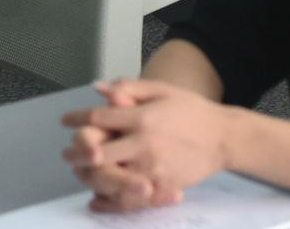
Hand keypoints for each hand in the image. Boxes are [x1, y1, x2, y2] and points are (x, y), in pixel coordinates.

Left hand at [62, 80, 229, 212]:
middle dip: (76, 152)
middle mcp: (143, 143)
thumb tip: (98, 88)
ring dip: (89, 175)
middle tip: (67, 152)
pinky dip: (109, 200)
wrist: (223, 137)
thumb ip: (129, 88)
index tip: (66, 120)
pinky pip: (128, 198)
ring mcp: (152, 167)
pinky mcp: (160, 186)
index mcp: (142, 117)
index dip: (78, 119)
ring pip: (108, 177)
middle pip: (96, 151)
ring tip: (80, 170)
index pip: (99, 118)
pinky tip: (97, 197)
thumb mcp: (162, 91)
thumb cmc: (192, 111)